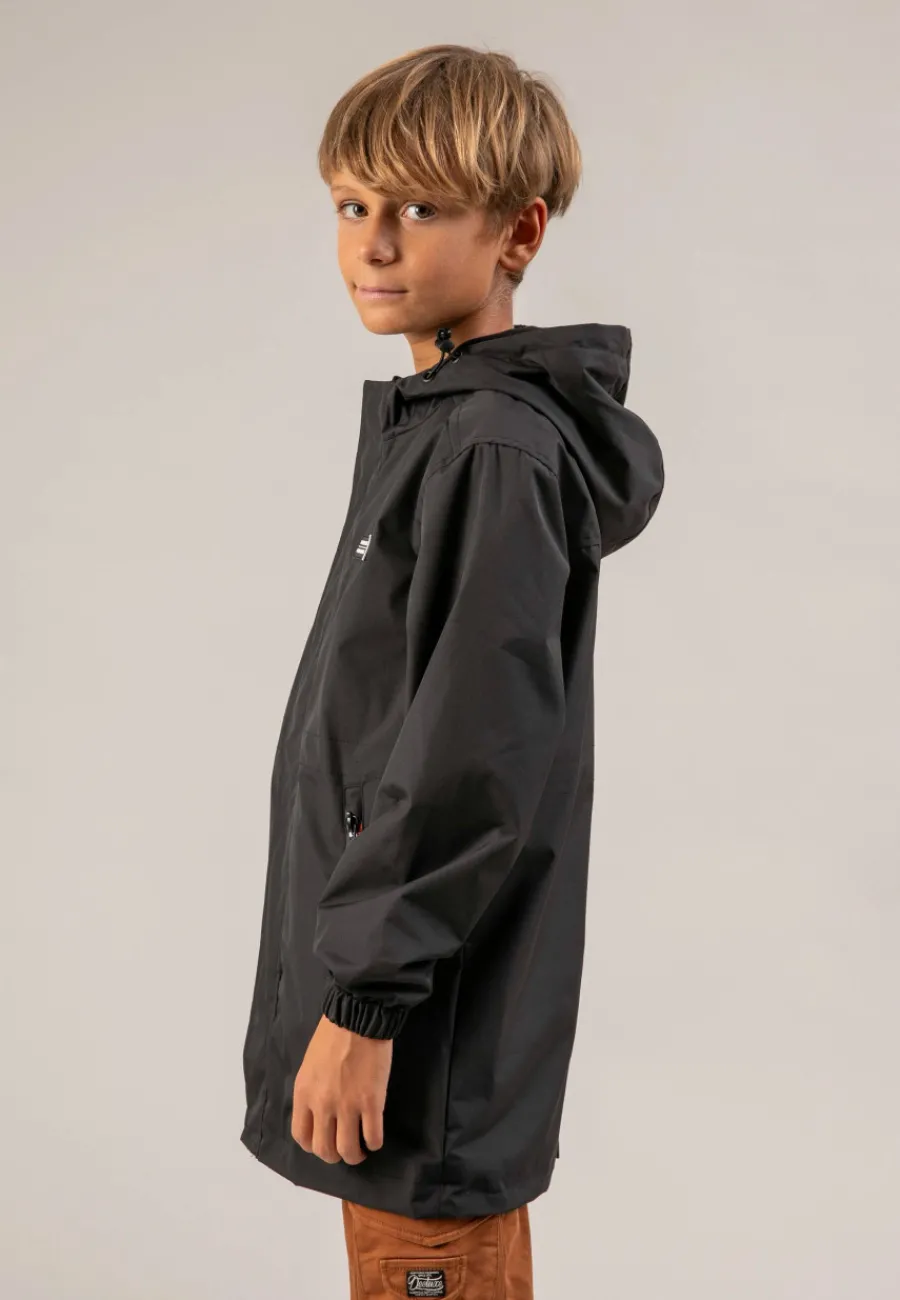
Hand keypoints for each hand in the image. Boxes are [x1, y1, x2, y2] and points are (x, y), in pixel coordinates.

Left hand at [290, 1014, 392, 1163]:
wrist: (358, 1017)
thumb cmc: (333, 1035)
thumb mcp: (310, 1065)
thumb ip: (312, 1091)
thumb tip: (319, 1112)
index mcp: (304, 1094)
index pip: (301, 1136)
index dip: (313, 1146)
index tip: (324, 1142)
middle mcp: (322, 1104)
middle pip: (324, 1149)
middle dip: (334, 1156)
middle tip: (344, 1149)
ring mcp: (347, 1105)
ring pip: (348, 1150)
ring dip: (355, 1156)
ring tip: (361, 1150)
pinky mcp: (371, 1102)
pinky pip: (373, 1136)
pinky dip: (375, 1143)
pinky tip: (376, 1139)